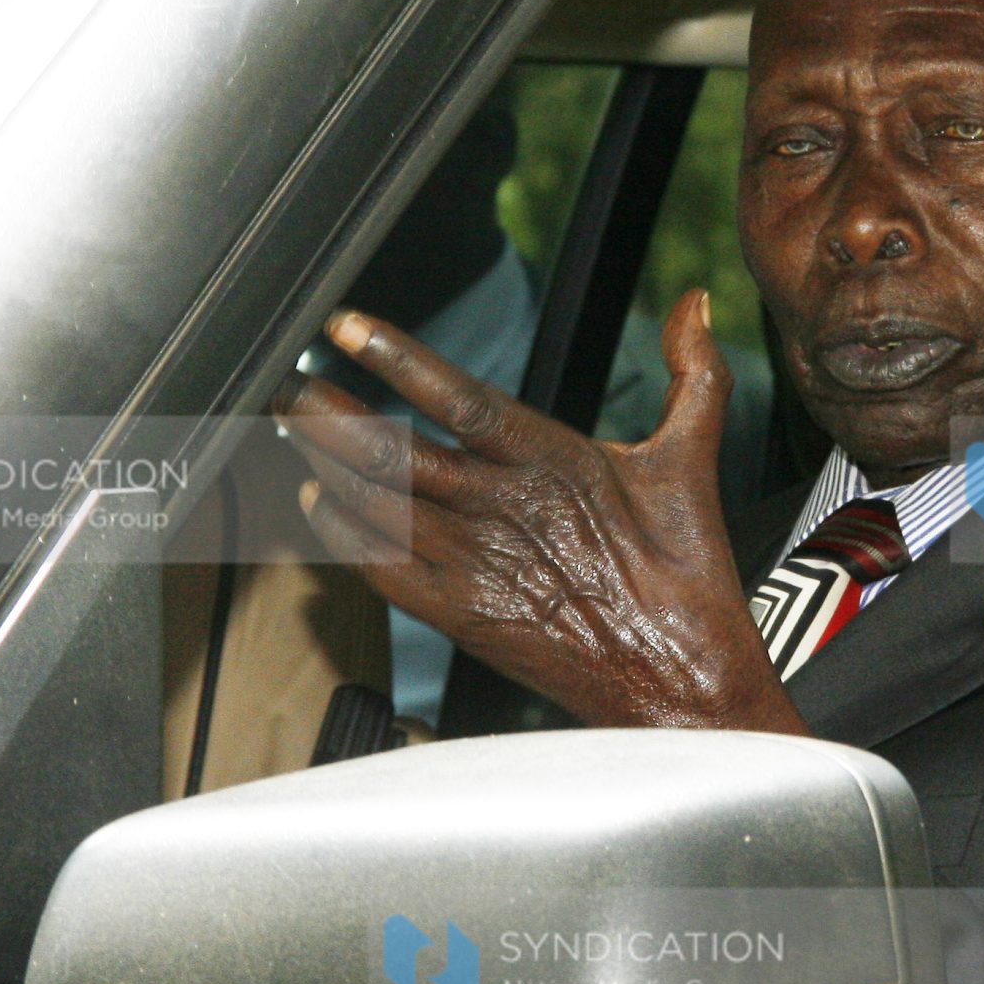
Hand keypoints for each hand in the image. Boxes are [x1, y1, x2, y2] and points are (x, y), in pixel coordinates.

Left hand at [274, 291, 807, 733]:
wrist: (679, 679)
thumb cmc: (687, 573)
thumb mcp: (692, 459)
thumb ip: (689, 374)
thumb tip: (696, 304)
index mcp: (553, 459)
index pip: (457, 396)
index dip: (396, 357)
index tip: (345, 326)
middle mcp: (502, 507)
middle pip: (390, 449)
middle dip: (329, 411)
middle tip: (287, 380)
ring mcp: (475, 564)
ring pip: (376, 504)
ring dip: (325, 464)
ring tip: (290, 429)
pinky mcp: (462, 615)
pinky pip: (381, 569)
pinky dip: (343, 536)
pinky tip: (319, 508)